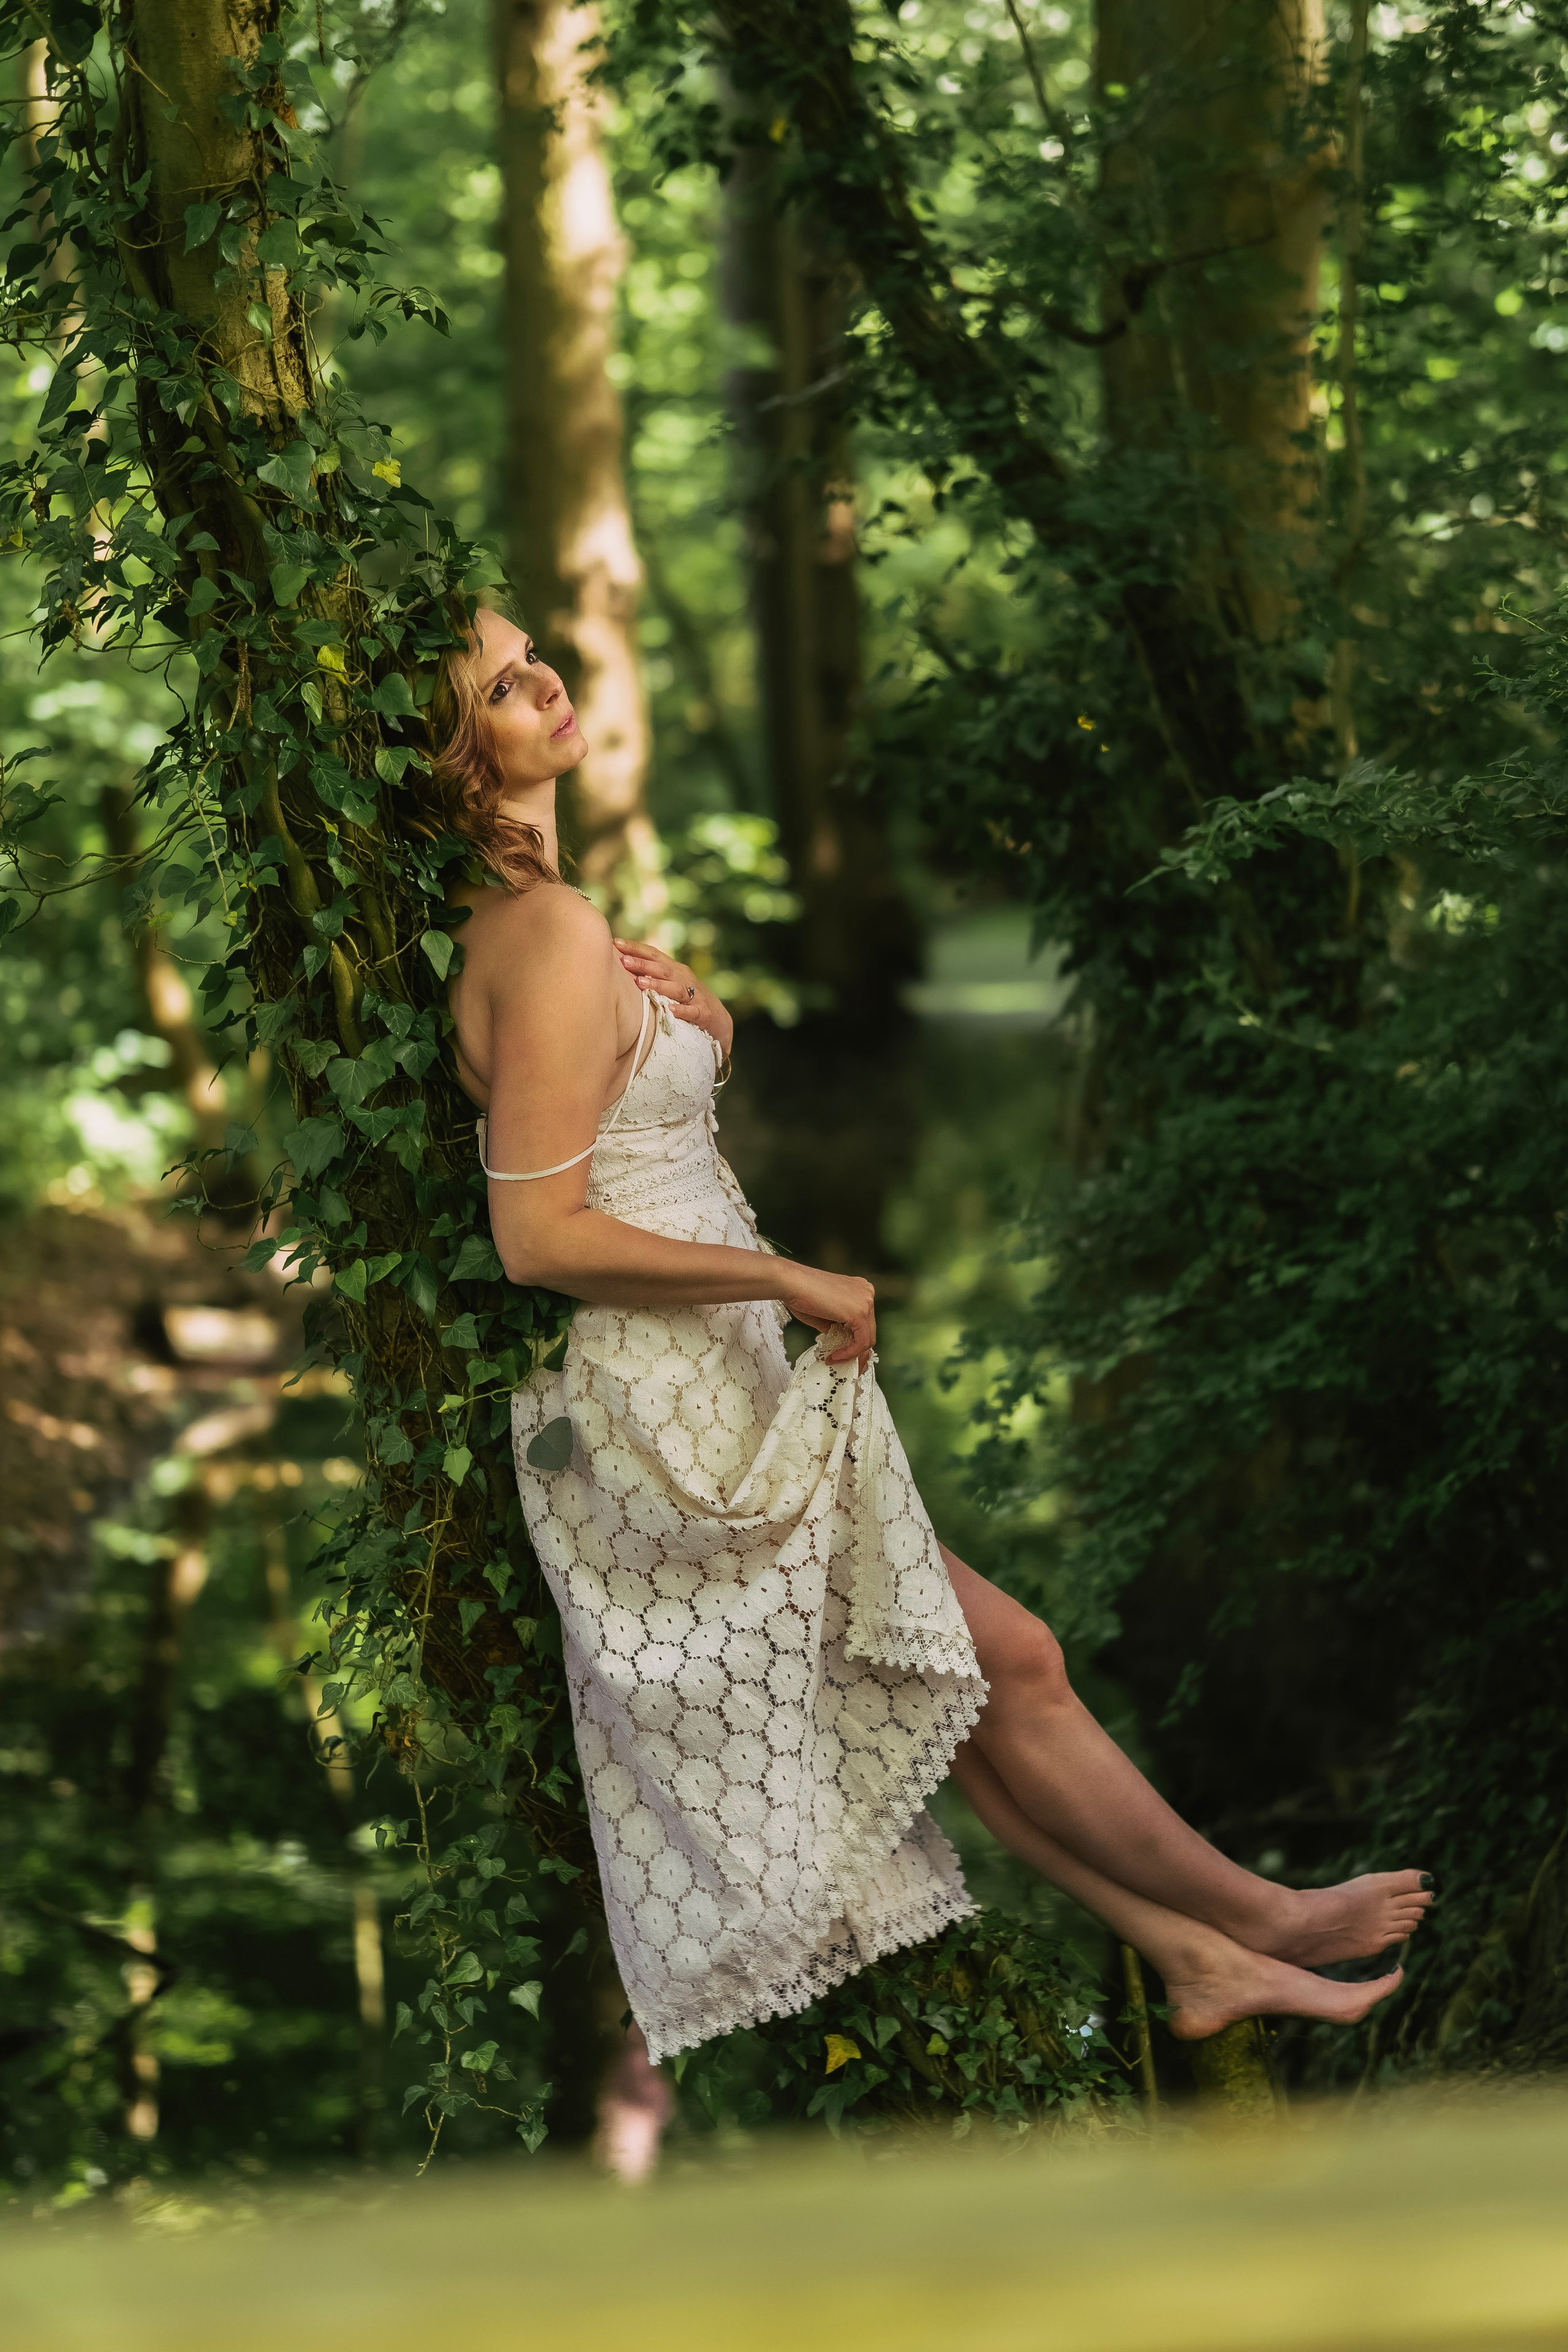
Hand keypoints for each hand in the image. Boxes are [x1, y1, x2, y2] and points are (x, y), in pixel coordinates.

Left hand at [614, 938, 733, 1053]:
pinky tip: (669, 1009)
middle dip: (642, 964)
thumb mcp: (671, 982)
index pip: (654, 954)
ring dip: (658, 985)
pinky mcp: (703, 1014)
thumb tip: (622, 964)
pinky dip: (681, 1010)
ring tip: (640, 983)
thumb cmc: (688, 999)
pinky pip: (692, 1012)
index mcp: (675, 970)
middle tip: (623, 961)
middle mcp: (684, 979)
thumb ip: (652, 973)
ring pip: (675, 988)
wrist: (719, 1019)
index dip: (636, 948)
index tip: (616, 942)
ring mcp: (695, 996)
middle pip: (662, 969)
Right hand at [775, 1262, 876, 1370]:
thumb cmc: (800, 1295)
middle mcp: (867, 1292)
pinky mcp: (860, 1312)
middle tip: (843, 1364)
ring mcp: (866, 1301)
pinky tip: (834, 1356)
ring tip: (834, 1360)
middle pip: (868, 1330)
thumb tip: (840, 1342)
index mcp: (859, 1289)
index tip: (841, 1356)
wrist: (790, 1283)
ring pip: (868, 1338)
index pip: (864, 1322)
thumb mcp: (824, 1314)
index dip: (855, 1342)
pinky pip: (862, 1341)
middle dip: (857, 1352)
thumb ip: (836, 1326)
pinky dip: (849, 1352)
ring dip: (851, 1354)